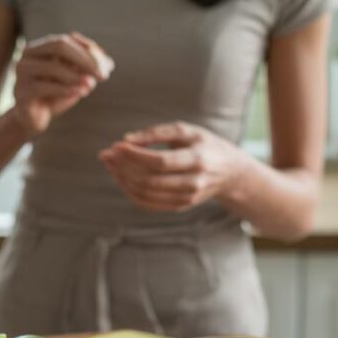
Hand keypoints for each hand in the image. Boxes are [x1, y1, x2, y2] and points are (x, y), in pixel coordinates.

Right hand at [10, 32, 110, 136]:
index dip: (88, 52)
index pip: (66, 41)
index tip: (107, 68)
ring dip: (76, 77)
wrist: (34, 119)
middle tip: (103, 76)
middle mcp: (27, 55)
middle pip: (58, 46)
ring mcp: (21, 73)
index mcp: (40, 47)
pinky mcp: (21, 92)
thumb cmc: (55, 94)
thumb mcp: (74, 78)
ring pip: (52, 67)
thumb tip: (108, 63)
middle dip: (84, 60)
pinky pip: (44, 87)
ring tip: (91, 86)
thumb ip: (89, 68)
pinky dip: (65, 89)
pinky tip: (79, 93)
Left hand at [99, 122, 251, 212]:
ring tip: (110, 165)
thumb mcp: (187, 131)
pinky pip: (148, 204)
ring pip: (146, 194)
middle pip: (149, 179)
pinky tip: (121, 178)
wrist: (230, 172)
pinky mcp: (180, 206)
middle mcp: (193, 182)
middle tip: (107, 155)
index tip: (116, 146)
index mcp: (197, 159)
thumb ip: (157, 133)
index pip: (159, 161)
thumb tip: (126, 140)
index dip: (135, 155)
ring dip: (122, 180)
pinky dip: (130, 192)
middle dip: (124, 167)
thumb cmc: (204, 145)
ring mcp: (187, 198)